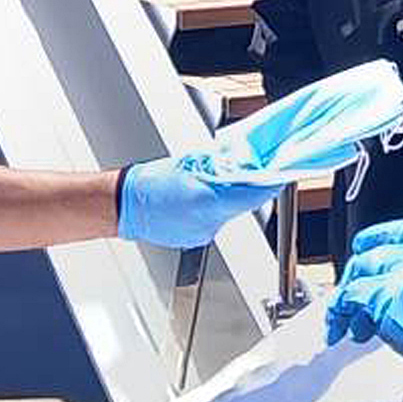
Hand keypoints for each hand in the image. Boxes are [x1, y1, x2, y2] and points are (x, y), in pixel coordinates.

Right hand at [115, 158, 288, 248]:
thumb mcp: (189, 165)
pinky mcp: (196, 239)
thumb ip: (221, 166)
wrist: (123, 206)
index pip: (254, 194)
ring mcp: (202, 233)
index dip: (270, 183)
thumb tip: (244, 162)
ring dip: (228, 200)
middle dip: (247, 188)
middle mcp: (208, 222)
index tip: (279, 174)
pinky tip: (199, 200)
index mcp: (208, 201)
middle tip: (247, 172)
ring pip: (230, 214)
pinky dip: (213, 210)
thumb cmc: (150, 183)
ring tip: (211, 185)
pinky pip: (214, 222)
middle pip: (243, 204)